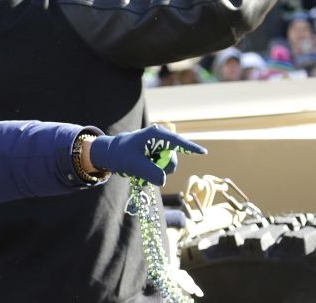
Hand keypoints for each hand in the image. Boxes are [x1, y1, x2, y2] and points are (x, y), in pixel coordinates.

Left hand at [87, 124, 206, 185]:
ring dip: (155, 172)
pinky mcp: (157, 156)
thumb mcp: (133, 164)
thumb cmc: (121, 155)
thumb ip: (149, 172)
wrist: (112, 154)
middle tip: (143, 169)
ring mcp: (159, 148)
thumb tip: (163, 179)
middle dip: (161, 169)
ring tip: (140, 168)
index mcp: (155, 135)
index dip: (190, 148)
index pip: (176, 142)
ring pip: (167, 167)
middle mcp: (160, 140)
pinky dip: (152, 174)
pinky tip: (141, 170)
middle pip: (171, 161)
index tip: (204, 152)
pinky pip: (161, 170)